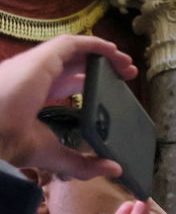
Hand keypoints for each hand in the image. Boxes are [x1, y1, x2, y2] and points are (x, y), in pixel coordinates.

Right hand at [0, 35, 134, 178]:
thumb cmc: (7, 142)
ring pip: (72, 50)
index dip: (86, 83)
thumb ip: (82, 163)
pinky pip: (71, 43)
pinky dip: (94, 44)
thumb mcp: (53, 155)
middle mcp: (30, 76)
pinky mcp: (40, 58)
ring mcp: (34, 65)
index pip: (61, 83)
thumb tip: (113, 170)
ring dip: (102, 53)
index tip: (110, 90)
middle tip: (126, 74)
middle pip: (69, 64)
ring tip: (126, 63)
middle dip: (99, 66)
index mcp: (29, 96)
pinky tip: (114, 51)